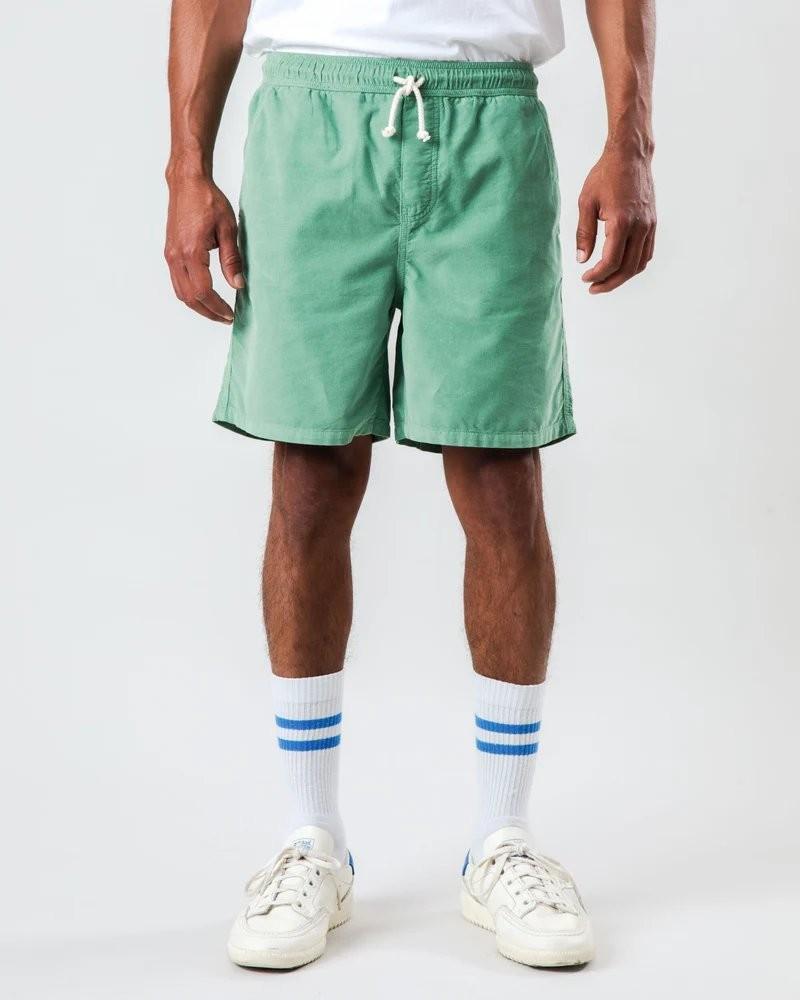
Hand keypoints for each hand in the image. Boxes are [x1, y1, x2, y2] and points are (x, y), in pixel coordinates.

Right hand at [164, 173, 243, 321]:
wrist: (187, 183)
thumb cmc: (208, 200)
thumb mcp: (228, 229)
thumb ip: (232, 259)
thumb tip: (238, 284)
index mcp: (191, 251)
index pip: (203, 291)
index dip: (218, 307)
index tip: (231, 314)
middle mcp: (176, 256)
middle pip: (189, 297)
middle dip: (208, 312)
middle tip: (226, 318)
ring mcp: (170, 255)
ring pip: (181, 292)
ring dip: (198, 306)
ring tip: (217, 311)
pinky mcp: (170, 253)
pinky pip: (177, 282)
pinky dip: (190, 294)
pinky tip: (205, 296)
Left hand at [576, 146, 655, 293]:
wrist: (630, 156)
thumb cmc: (605, 175)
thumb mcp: (586, 202)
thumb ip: (584, 233)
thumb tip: (582, 260)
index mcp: (621, 222)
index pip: (611, 262)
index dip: (597, 275)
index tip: (584, 278)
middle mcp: (639, 227)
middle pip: (627, 269)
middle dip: (609, 283)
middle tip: (593, 288)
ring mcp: (649, 226)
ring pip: (640, 264)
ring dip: (622, 277)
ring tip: (605, 281)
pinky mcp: (653, 223)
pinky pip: (647, 253)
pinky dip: (634, 265)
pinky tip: (620, 267)